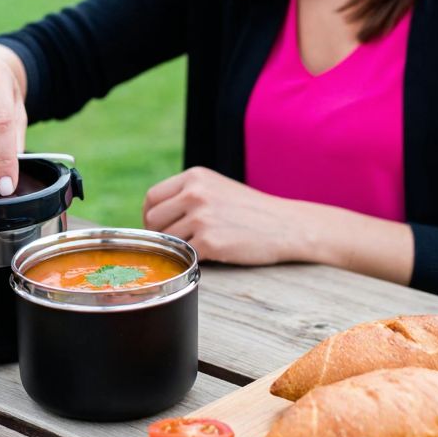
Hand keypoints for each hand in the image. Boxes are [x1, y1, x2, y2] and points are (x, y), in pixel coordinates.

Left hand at [142, 167, 312, 265]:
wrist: (287, 226)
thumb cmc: (250, 211)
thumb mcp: (217, 188)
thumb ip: (187, 194)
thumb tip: (152, 215)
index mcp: (194, 177)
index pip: (152, 197)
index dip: (150, 216)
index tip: (159, 228)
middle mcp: (195, 193)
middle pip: (153, 219)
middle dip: (159, 235)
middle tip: (174, 244)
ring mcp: (202, 217)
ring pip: (167, 240)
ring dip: (178, 249)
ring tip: (199, 248)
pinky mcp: (210, 242)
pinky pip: (185, 255)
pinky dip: (192, 259)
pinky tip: (209, 256)